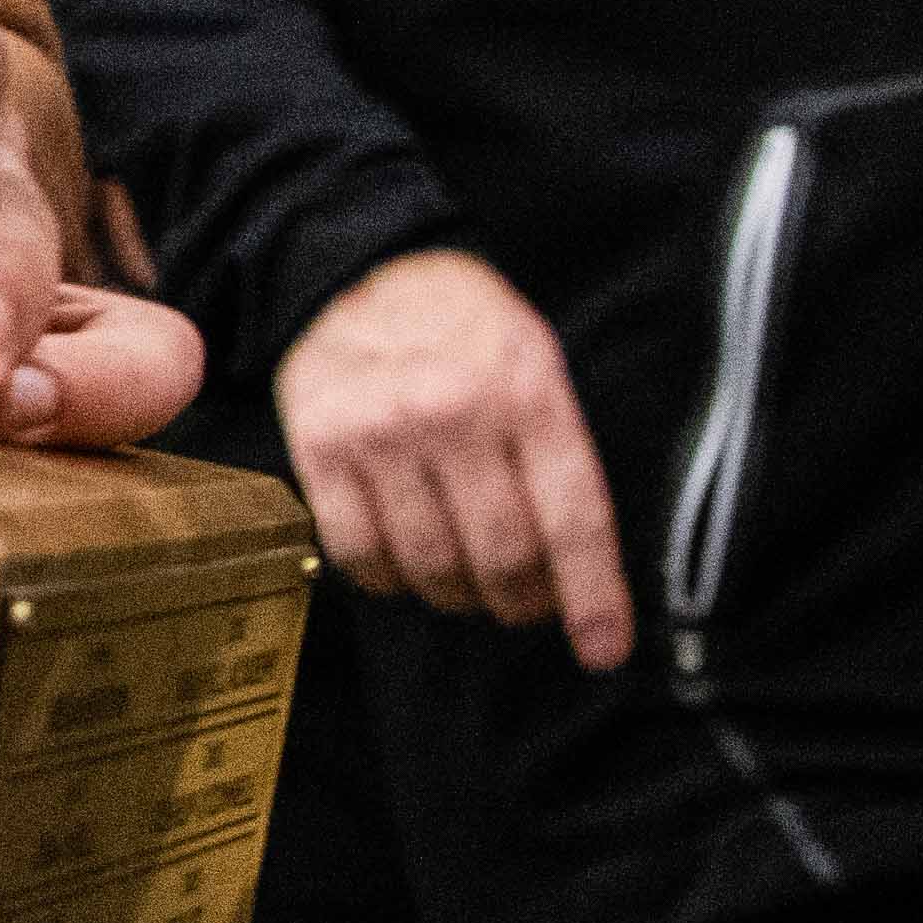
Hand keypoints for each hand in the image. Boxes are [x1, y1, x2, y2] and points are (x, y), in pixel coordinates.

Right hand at [273, 249, 627, 666]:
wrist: (360, 271)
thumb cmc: (465, 332)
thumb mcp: (536, 367)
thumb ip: (557, 457)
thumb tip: (576, 574)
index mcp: (526, 392)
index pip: (572, 520)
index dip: (592, 597)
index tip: (602, 650)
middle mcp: (454, 412)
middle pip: (502, 556)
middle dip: (520, 601)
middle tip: (521, 604)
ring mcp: (381, 431)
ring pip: (431, 565)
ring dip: (455, 594)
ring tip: (462, 582)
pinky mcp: (319, 445)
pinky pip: (358, 552)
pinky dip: (386, 578)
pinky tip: (401, 561)